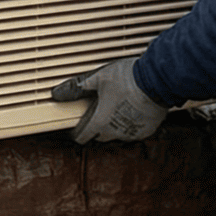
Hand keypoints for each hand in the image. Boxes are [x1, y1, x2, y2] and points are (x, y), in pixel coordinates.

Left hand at [50, 57, 166, 142]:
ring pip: (118, 134)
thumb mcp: (98, 79)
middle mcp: (115, 132)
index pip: (83, 136)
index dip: (77, 133)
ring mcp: (132, 133)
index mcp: (100, 122)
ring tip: (115, 110)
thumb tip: (58, 92)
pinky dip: (131, 124)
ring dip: (114, 126)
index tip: (76, 130)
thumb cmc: (127, 79)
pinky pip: (134, 131)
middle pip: (100, 136)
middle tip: (96, 114)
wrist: (157, 81)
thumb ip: (77, 87)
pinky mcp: (147, 130)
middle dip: (95, 127)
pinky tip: (131, 112)